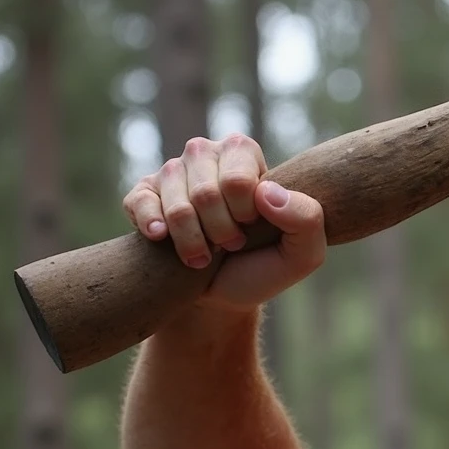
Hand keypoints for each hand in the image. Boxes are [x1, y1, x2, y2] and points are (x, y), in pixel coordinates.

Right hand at [122, 133, 325, 309]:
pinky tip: (162, 239)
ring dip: (192, 243)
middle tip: (230, 246)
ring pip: (176, 206)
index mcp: (244, 153)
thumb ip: (308, 219)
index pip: (237, 181)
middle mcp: (206, 153)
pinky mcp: (142, 193)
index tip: (251, 230)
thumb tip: (267, 192)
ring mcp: (172, 171)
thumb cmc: (263, 267)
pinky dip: (152, 227)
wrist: (220, 295)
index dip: (245, 216)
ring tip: (205, 255)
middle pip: (206, 194)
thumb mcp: (302, 253)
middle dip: (220, 234)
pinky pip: (140, 203)